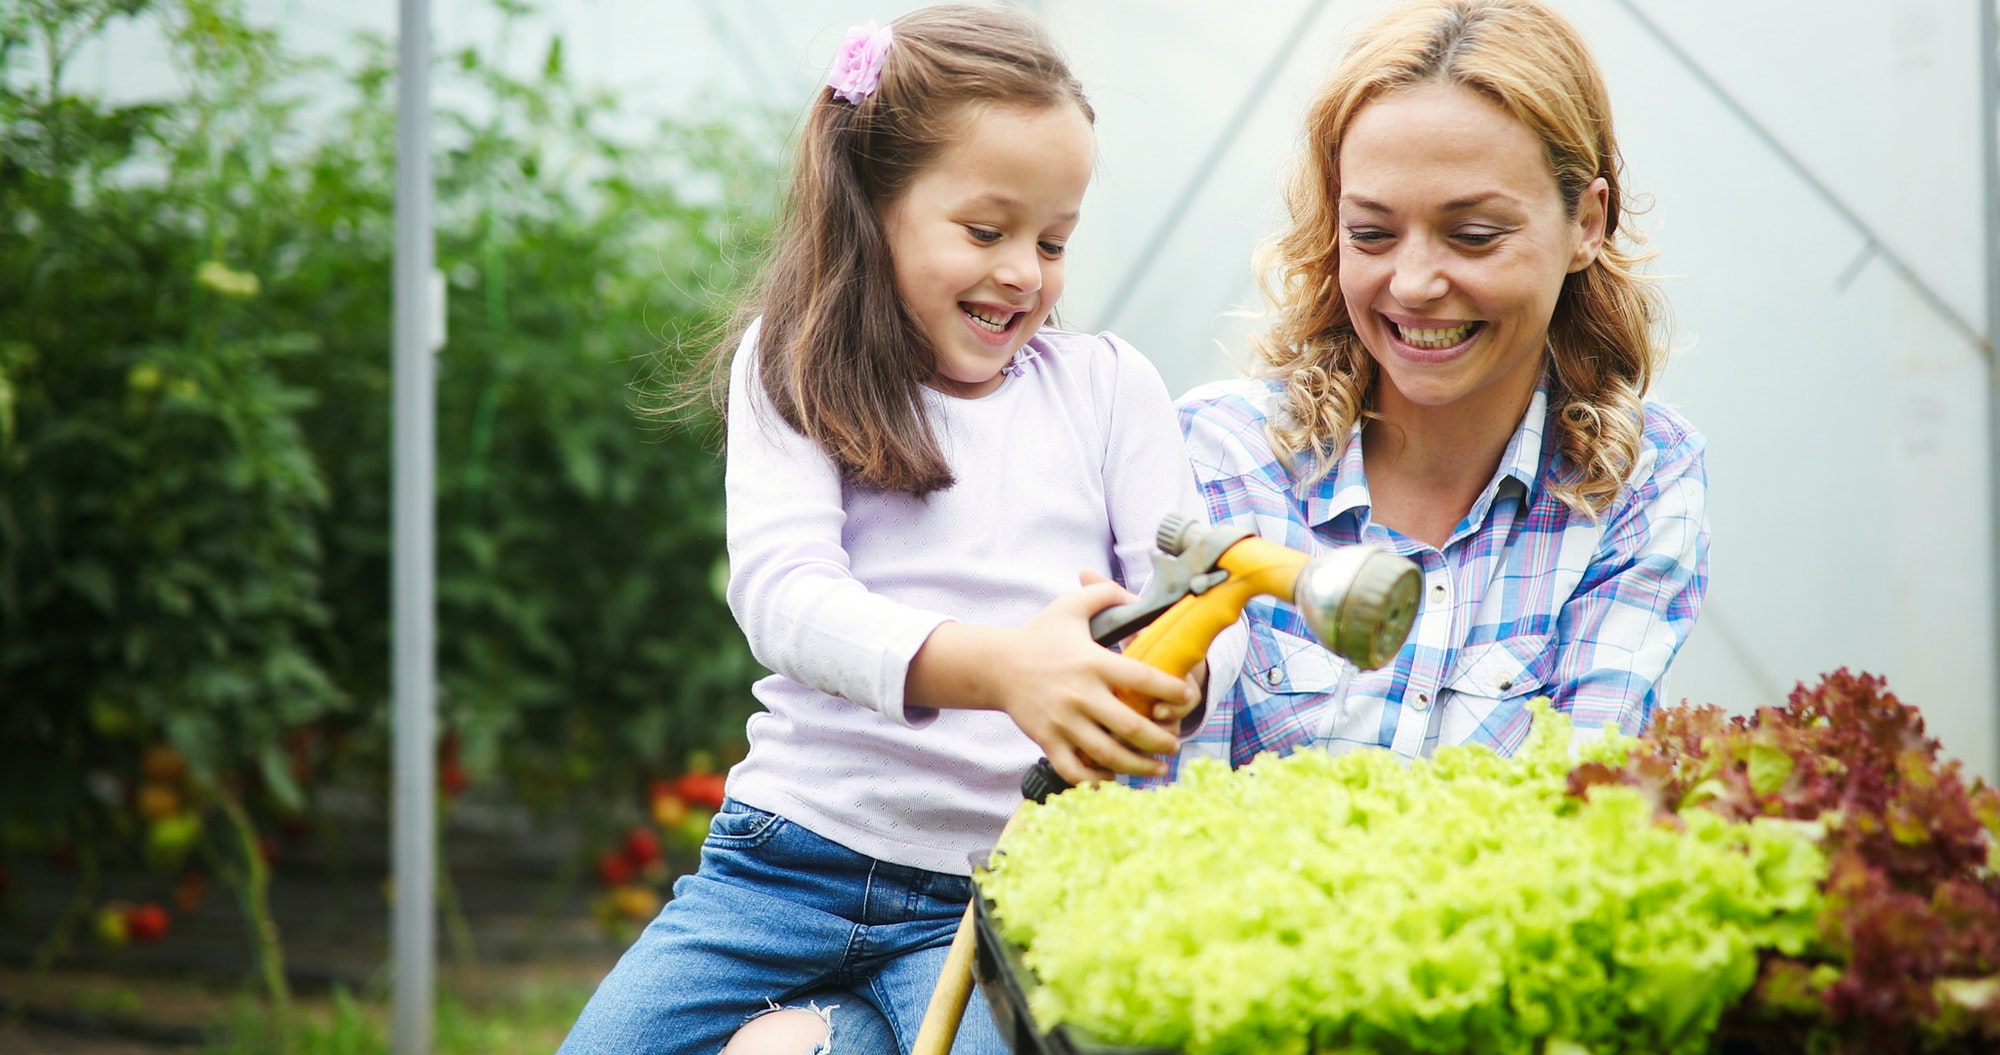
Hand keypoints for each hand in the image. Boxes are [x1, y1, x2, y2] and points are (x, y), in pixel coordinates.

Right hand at [906, 580, 1199, 785]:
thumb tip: (1137, 596)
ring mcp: (1063, 721)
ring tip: (1157, 768)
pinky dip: (1096, 779)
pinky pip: (1075, 770)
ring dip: (1137, 766)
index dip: (1172, 690)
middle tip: (1175, 743)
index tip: (1187, 697)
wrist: (996, 665)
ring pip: (1107, 755)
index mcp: (1093, 662)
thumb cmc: (1039, 634)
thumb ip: (1105, 593)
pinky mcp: (1046, 740)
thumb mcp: (1071, 606)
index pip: (1142, 678)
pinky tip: (1113, 777)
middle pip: (1131, 727)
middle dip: (1161, 740)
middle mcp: (1080, 695)